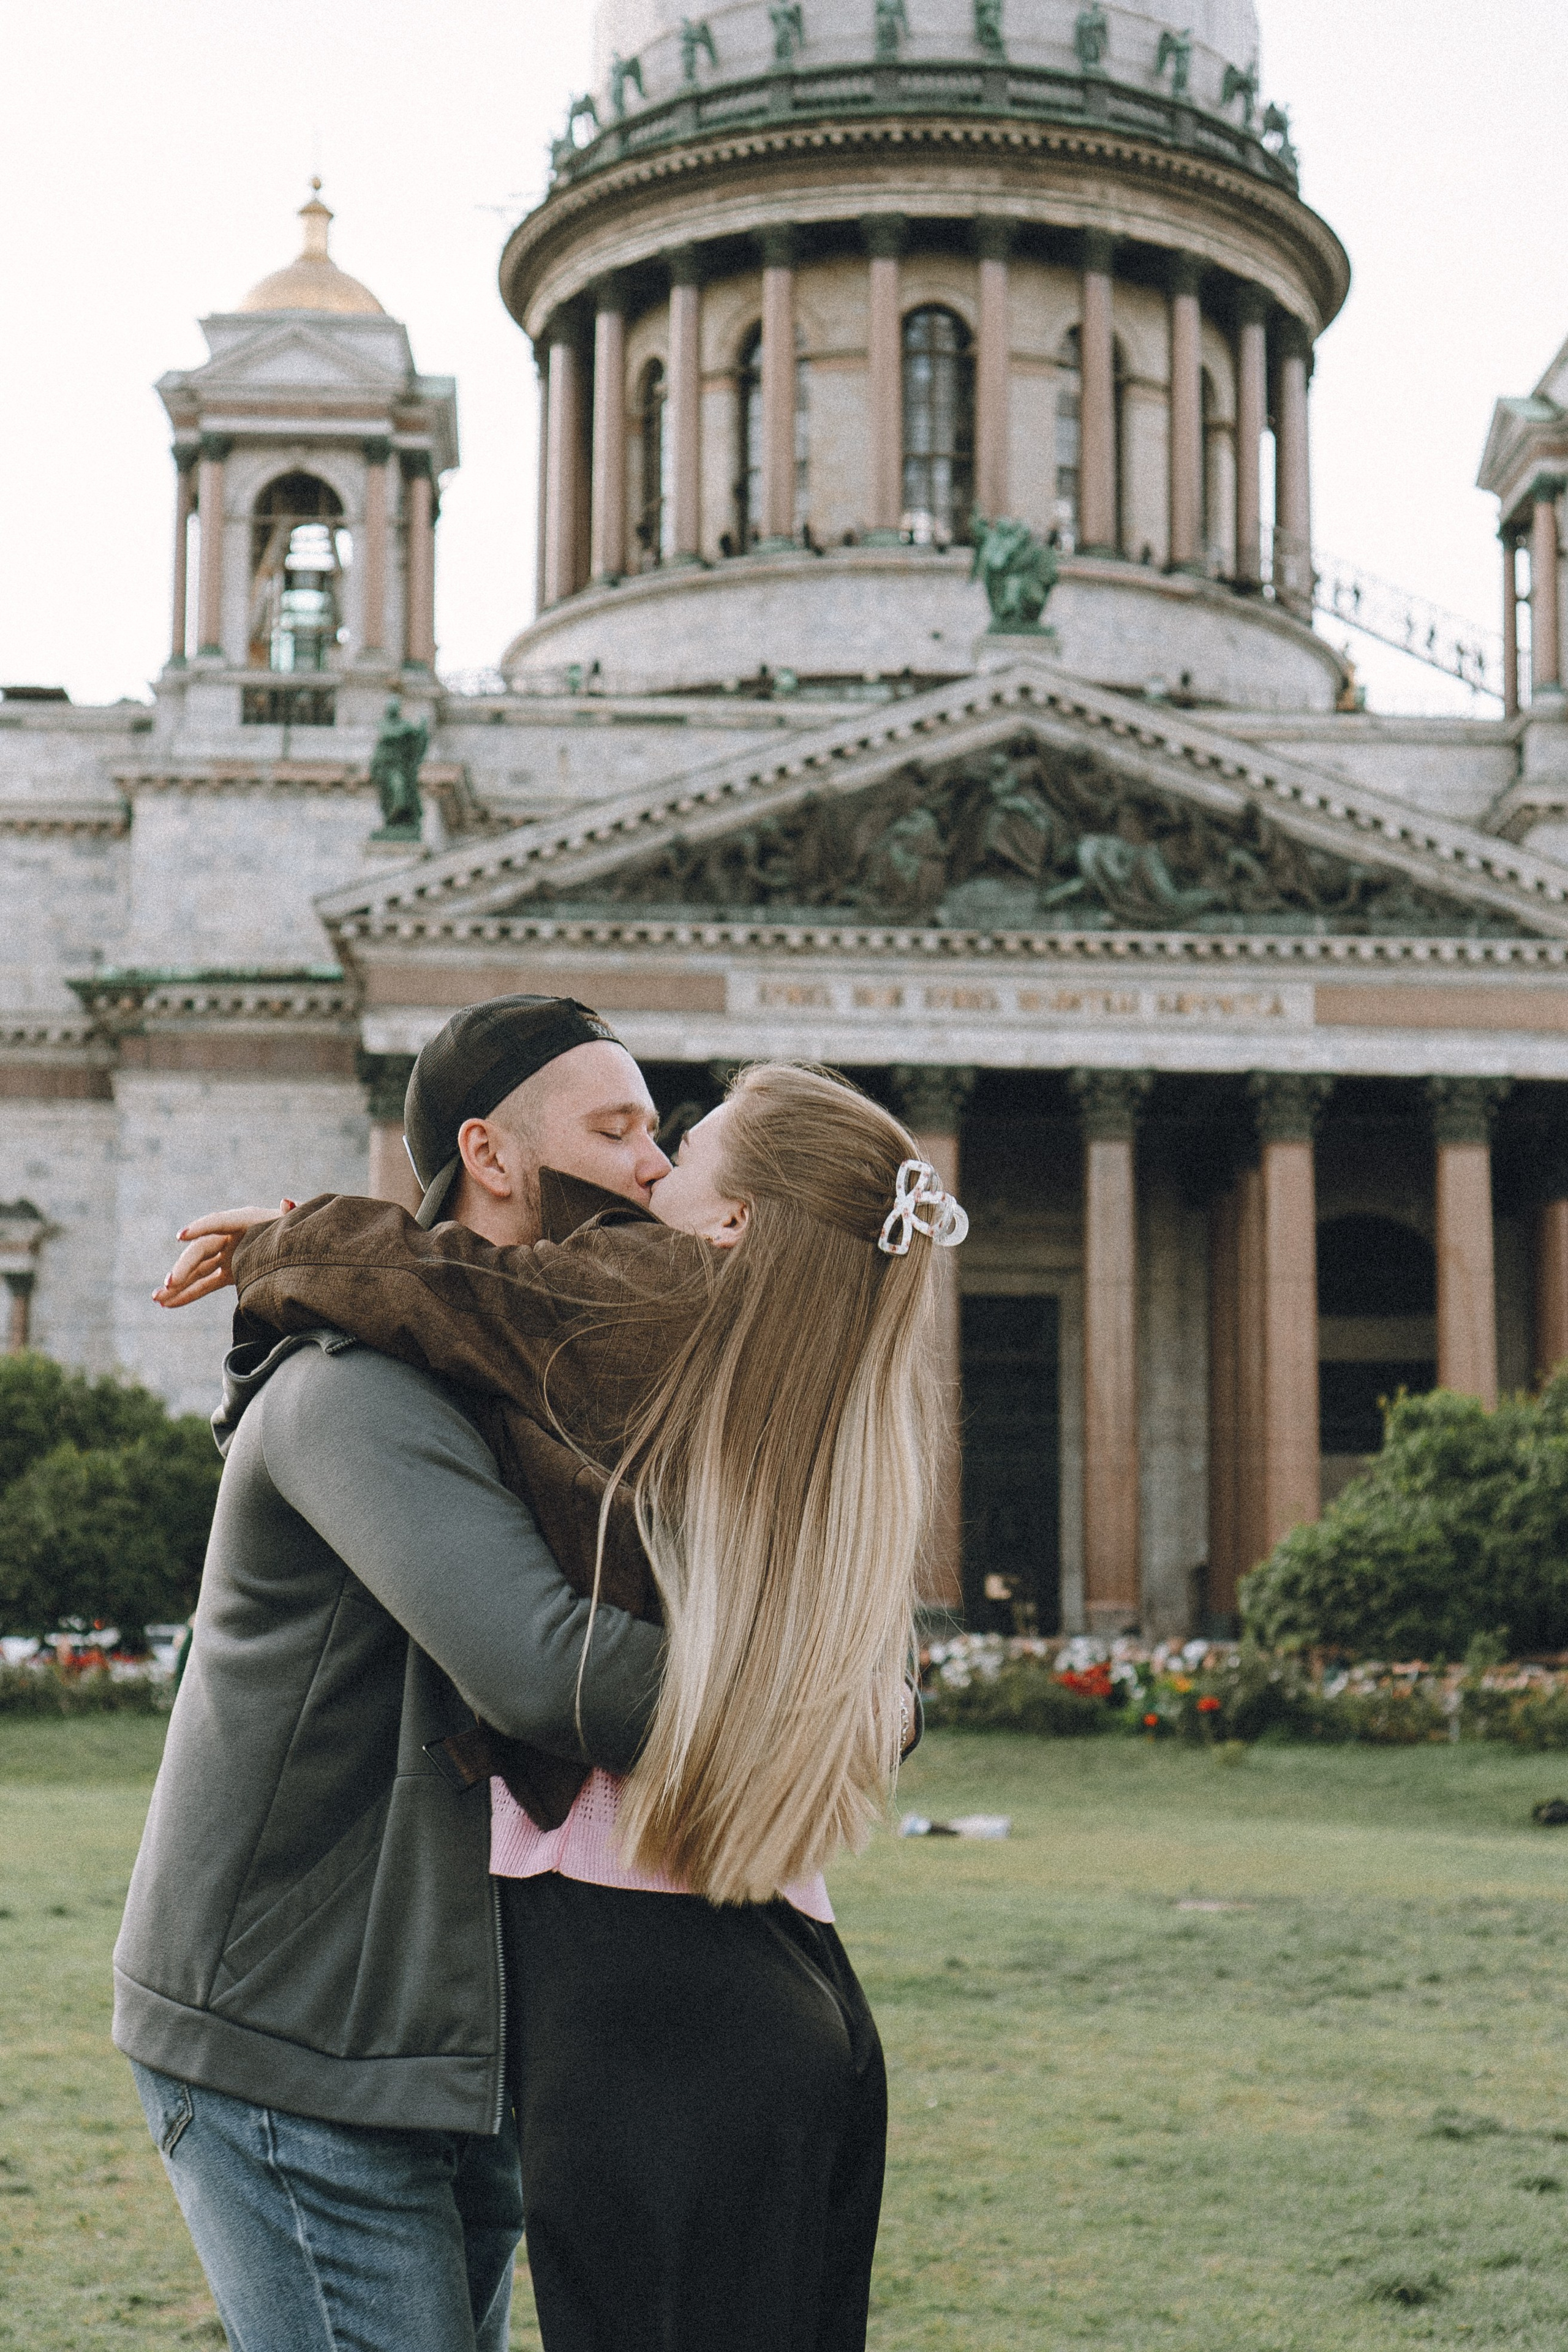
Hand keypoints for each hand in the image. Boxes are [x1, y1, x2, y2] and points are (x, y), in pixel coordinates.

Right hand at [153, 1200, 295, 1309]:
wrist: (306, 1247)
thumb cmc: (300, 1231)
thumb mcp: (295, 1224)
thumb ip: (289, 1214)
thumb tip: (287, 1202)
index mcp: (247, 1220)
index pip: (220, 1222)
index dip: (202, 1227)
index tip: (181, 1236)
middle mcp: (231, 1235)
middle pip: (202, 1249)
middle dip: (184, 1266)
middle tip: (169, 1282)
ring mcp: (227, 1254)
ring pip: (197, 1270)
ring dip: (177, 1284)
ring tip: (156, 1298)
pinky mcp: (228, 1271)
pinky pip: (204, 1283)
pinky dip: (188, 1294)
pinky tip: (167, 1304)